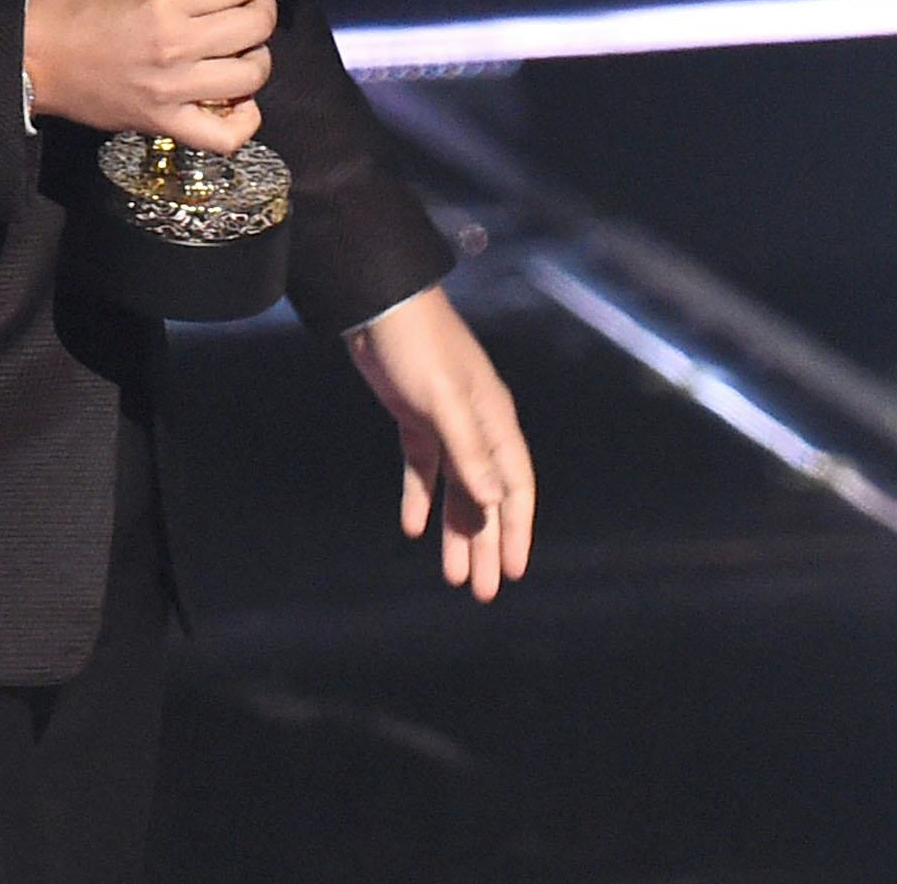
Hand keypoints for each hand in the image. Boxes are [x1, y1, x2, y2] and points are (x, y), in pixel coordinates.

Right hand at [21, 0, 271, 152]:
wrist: (31, 59)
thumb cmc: (68, 8)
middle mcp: (175, 44)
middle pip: (257, 26)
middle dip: (263, 9)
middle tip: (254, 6)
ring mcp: (172, 87)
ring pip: (251, 75)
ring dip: (257, 58)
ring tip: (246, 48)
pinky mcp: (163, 120)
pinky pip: (223, 135)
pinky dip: (242, 121)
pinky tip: (239, 101)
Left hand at [347, 286, 533, 601]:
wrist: (378, 305)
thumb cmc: (418, 348)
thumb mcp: (442, 402)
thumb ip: (469, 451)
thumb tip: (496, 499)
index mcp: (494, 420)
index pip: (515, 485)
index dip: (517, 529)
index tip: (516, 571)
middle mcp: (478, 425)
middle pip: (488, 496)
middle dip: (489, 544)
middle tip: (485, 592)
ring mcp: (447, 421)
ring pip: (458, 490)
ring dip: (457, 532)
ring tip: (456, 577)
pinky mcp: (416, 416)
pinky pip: (425, 468)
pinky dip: (420, 498)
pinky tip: (414, 529)